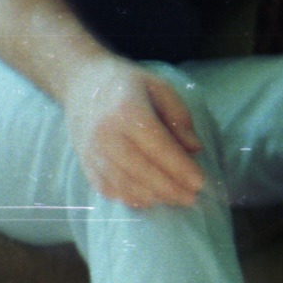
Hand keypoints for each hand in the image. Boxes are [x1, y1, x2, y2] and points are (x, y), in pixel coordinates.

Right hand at [58, 56, 205, 207]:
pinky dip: (130, 198)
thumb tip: (195, 149)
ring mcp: (92, 153)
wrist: (82, 83)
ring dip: (153, 196)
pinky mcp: (85, 164)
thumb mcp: (160, 88)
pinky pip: (108, 189)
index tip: (200, 182)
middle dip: (170, 188)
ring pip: (125, 185)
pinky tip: (150, 198)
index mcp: (128, 111)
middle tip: (192, 197)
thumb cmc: (127, 83)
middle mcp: (106, 135)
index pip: (158, 146)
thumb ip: (179, 118)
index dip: (180, 167)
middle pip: (142, 171)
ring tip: (176, 198)